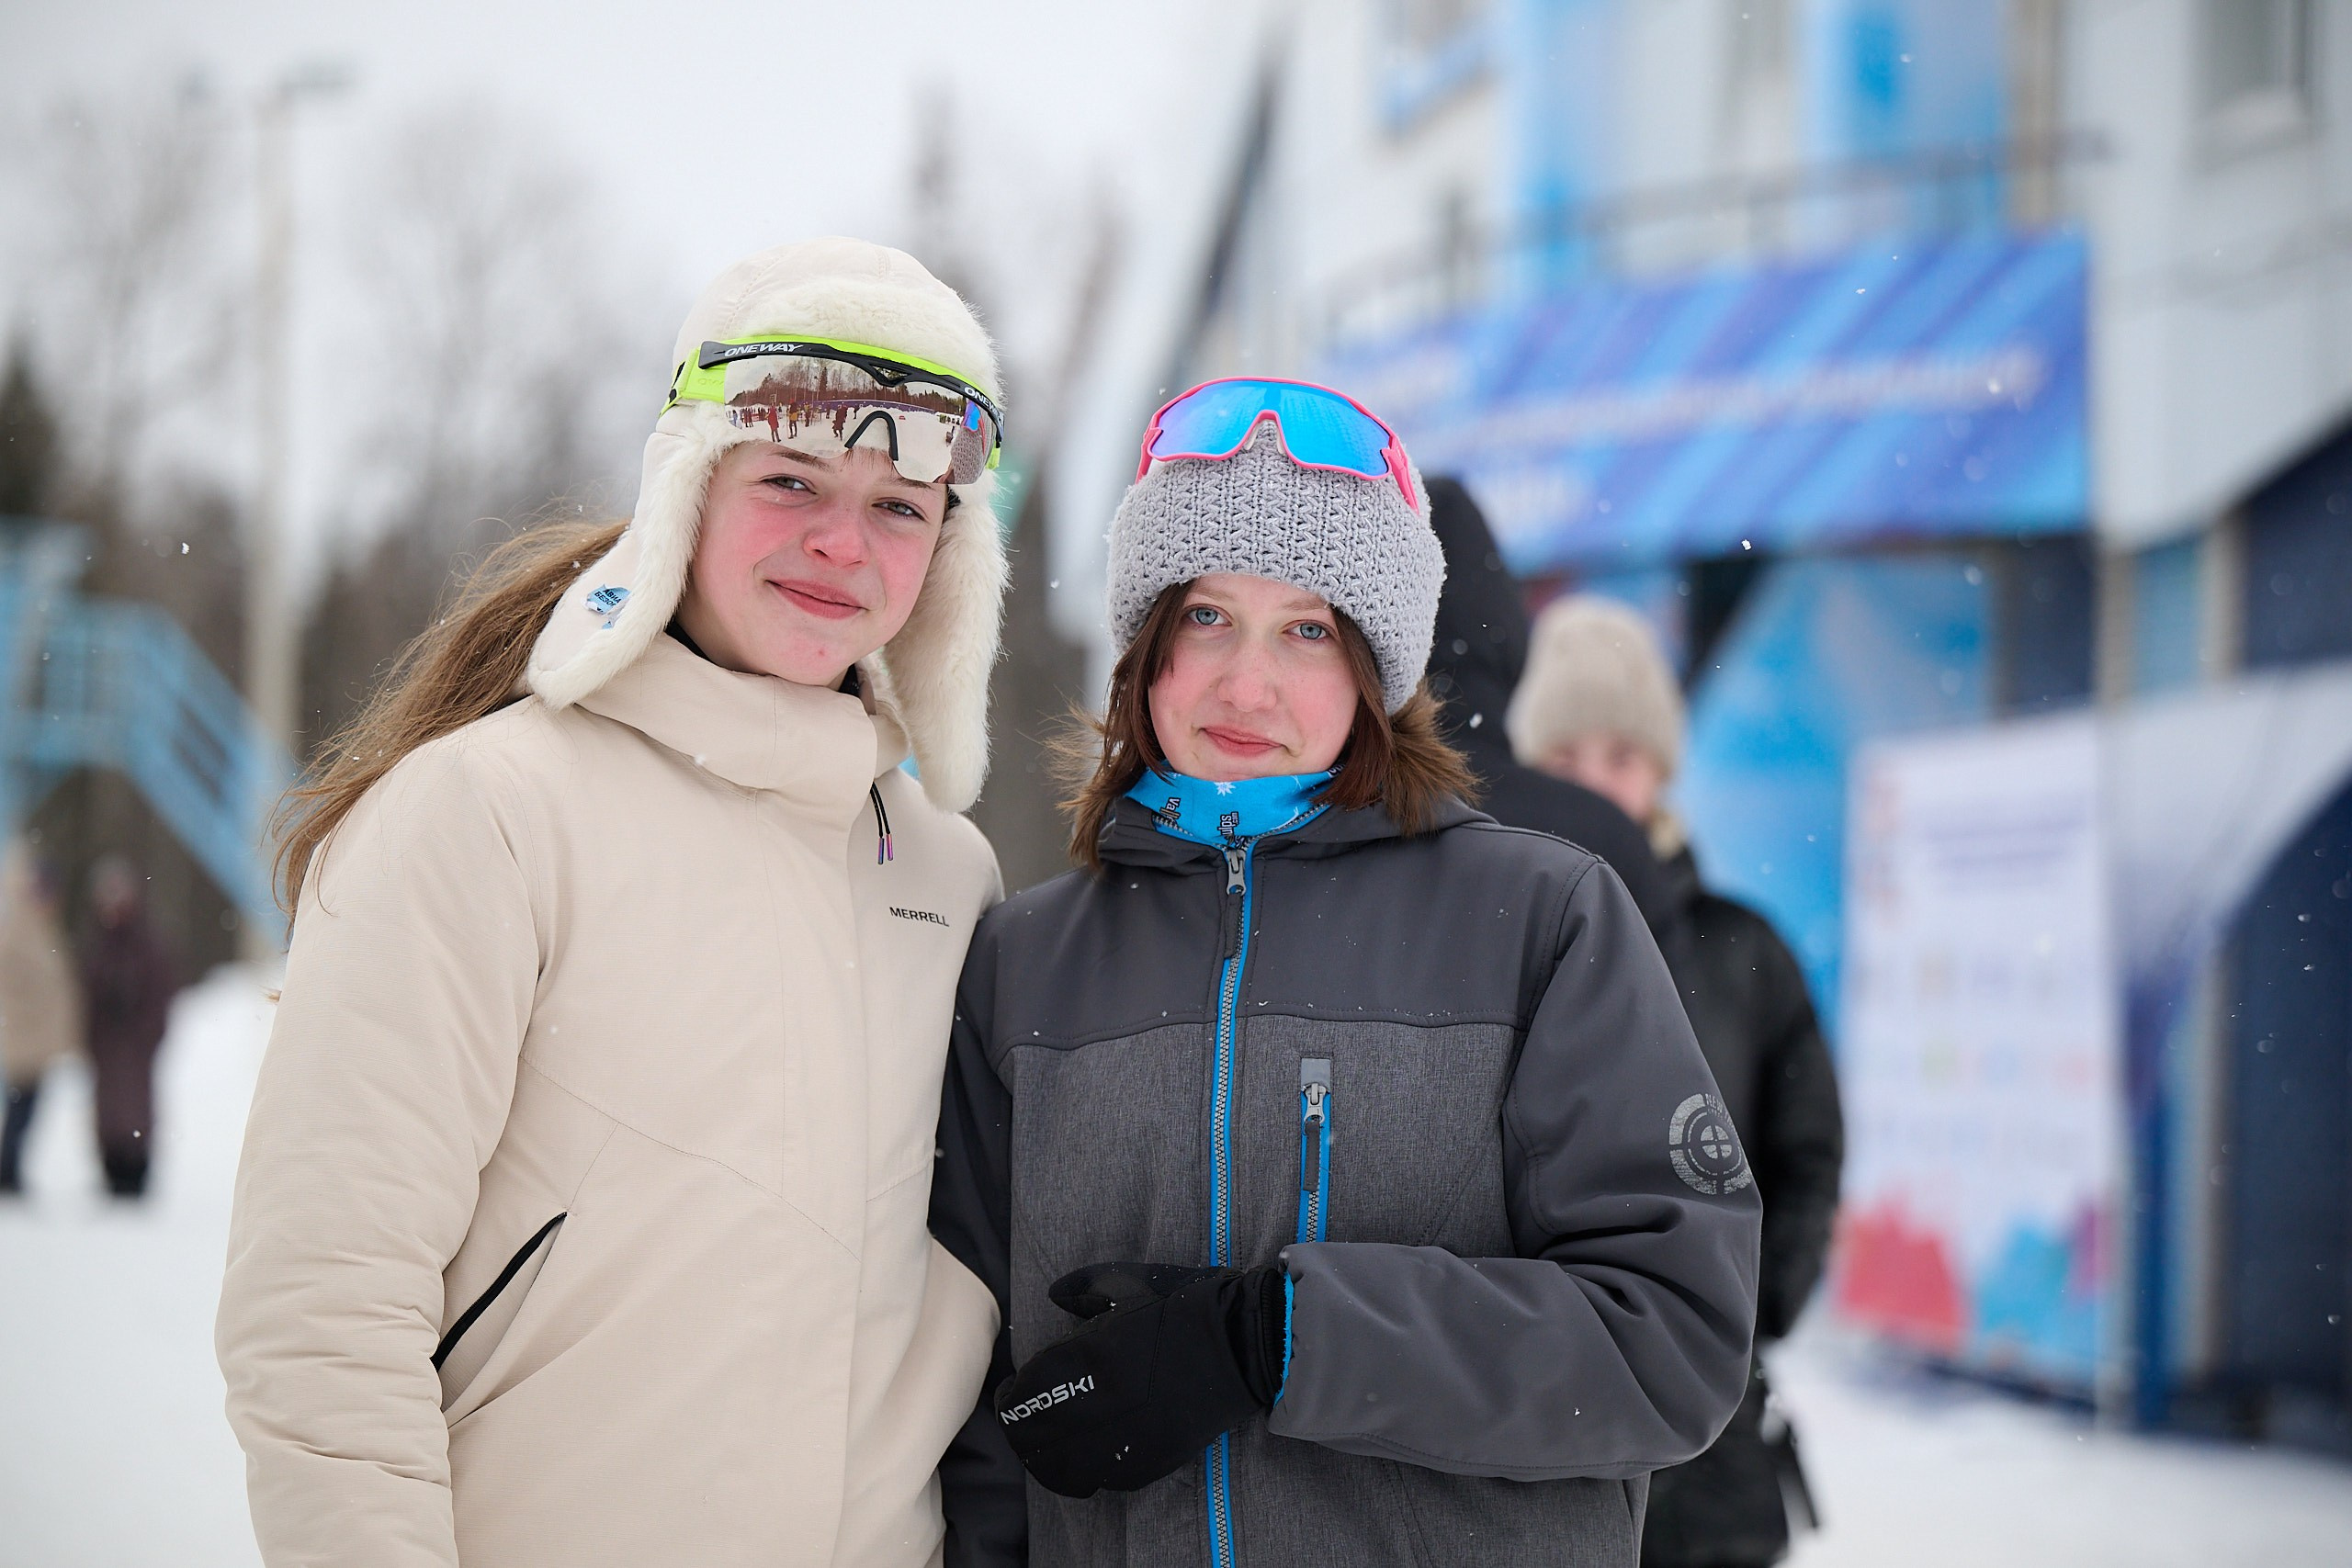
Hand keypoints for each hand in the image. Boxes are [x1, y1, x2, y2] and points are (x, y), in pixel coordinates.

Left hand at [992, 1261, 1286, 1497]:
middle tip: (1021, 1419)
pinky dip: (1080, 1471)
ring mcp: (1123, 1438)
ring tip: (1044, 1444)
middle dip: (1020, 1430)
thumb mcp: (1127, 1283)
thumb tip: (1054, 1294)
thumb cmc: (1184, 1306)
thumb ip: (1083, 1288)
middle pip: (1033, 1439)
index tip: (1012, 1390)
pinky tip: (1081, 1455)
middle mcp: (1098, 1404)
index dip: (1011, 1397)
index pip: (1025, 1395)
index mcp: (1087, 1357)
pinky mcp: (1148, 1461)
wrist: (1242, 1342)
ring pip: (1059, 1469)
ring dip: (1043, 1458)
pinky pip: (1098, 1479)